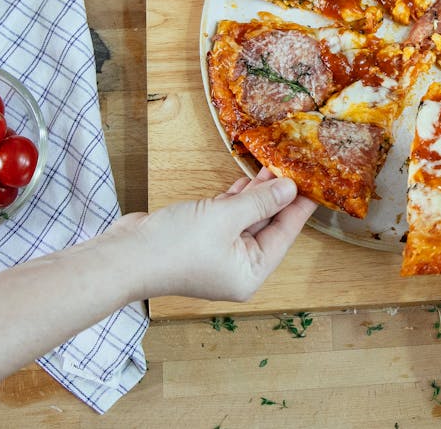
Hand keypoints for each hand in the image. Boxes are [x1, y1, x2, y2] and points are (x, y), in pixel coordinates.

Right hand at [110, 167, 316, 301]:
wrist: (125, 257)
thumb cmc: (176, 246)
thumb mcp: (227, 217)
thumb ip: (260, 202)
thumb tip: (289, 189)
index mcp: (250, 273)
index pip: (284, 235)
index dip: (299, 208)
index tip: (315, 186)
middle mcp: (237, 267)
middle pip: (266, 227)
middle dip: (277, 197)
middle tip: (294, 168)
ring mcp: (217, 255)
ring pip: (246, 220)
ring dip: (256, 195)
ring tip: (273, 167)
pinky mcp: (199, 240)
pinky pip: (226, 218)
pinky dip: (235, 200)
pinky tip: (246, 181)